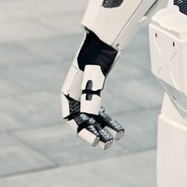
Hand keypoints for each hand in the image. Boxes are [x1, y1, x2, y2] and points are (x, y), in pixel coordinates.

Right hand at [60, 31, 124, 148]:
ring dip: (103, 130)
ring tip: (116, 139)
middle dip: (94, 134)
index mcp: (68, 93)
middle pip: (82, 122)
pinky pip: (100, 112)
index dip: (82, 132)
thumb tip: (90, 113)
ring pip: (92, 119)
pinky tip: (118, 130)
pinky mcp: (95, 94)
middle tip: (107, 144)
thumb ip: (90, 94)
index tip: (96, 140)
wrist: (103, 41)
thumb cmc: (95, 56)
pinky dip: (109, 121)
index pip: (71, 119)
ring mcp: (84, 96)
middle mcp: (74, 97)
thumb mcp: (93, 75)